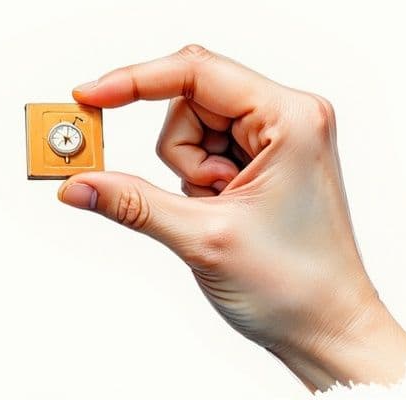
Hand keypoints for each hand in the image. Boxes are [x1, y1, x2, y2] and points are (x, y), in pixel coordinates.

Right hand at [59, 45, 405, 390]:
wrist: (329, 332)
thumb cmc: (296, 287)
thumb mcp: (202, 239)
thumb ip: (132, 202)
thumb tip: (76, 184)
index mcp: (291, 118)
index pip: (196, 72)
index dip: (134, 81)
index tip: (89, 97)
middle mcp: (289, 116)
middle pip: (188, 102)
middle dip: (177, 155)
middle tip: (190, 199)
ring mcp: (278, 138)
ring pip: (190, 129)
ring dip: (187, 174)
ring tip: (217, 214)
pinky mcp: (265, 159)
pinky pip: (203, 151)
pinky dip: (196, 183)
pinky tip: (221, 213)